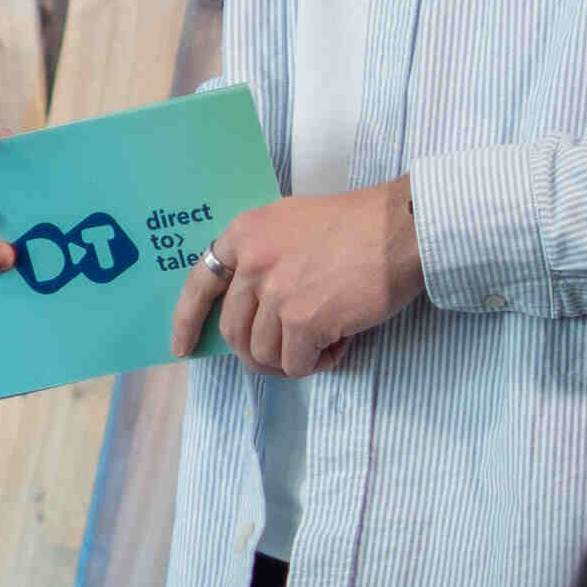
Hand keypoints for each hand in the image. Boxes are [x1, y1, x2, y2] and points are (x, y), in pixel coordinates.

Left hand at [172, 179, 420, 376]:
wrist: (403, 227)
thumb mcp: (292, 222)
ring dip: (292, 358)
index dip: (187, 321)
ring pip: (263, 353)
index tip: (182, 347)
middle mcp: (252, 263)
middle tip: (288, 354)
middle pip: (233, 330)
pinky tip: (340, 345)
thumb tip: (253, 305)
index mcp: (244, 234)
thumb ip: (264, 255)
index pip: (199, 284)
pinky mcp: (303, 321)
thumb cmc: (359, 224)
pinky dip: (318, 364)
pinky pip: (297, 364)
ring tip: (325, 342)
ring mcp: (276, 293)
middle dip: (256, 352)